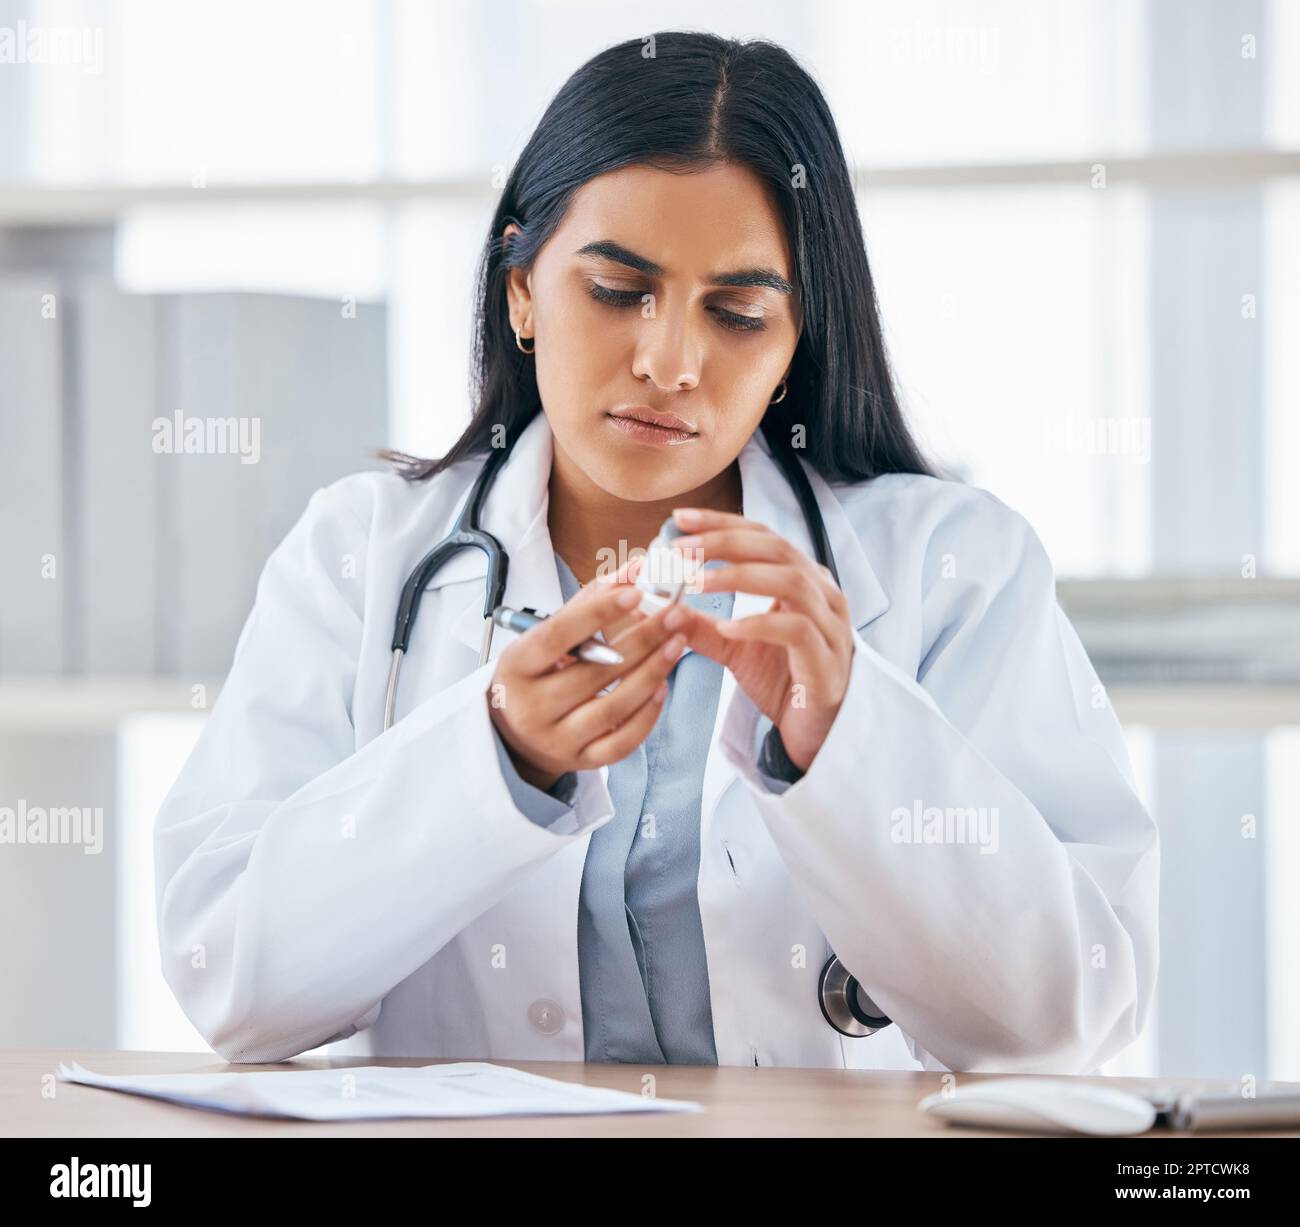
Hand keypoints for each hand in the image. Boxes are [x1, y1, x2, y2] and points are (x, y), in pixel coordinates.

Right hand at [486, 561, 687, 791]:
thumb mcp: (545, 636)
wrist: (514, 736)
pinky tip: (662, 686)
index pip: (559, 635)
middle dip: (642, 639)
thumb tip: (633, 569)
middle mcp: (532, 706)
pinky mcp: (582, 761)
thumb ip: (587, 602)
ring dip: (652, 672)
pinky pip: (622, 741)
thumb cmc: (534, 675)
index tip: (635, 592)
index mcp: (517, 667)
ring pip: (614, 707)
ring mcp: (557, 738)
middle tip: (674, 613)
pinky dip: (646, 714)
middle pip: (595, 671)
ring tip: (677, 644)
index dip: (598, 613)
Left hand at [663, 507, 854, 772]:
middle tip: (681, 549)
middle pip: (776, 549)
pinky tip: (726, 627)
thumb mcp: (733, 647)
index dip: (721, 524)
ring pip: (791, 581)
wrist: (816, 731)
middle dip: (725, 542)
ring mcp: (830, 625)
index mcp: (802, 580)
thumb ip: (700, 624)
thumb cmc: (784, 680)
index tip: (679, 520)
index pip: (762, 536)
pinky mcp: (827, 660)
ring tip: (696, 582)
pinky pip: (796, 631)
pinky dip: (758, 624)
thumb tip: (657, 604)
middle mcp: (822, 594)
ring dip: (739, 576)